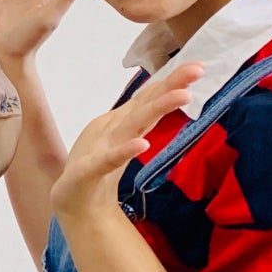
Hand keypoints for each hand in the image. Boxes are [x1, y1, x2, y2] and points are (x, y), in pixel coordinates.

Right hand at [49, 63, 203, 223]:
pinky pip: (109, 160)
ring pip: (132, 125)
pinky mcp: (89, 172)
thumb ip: (139, 120)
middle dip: (170, 86)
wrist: (73, 205)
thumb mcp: (121, 141)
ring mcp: (101, 149)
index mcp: (122, 124)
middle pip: (145, 105)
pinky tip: (142, 145)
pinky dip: (124, 151)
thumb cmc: (96, 171)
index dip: (171, 82)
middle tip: (196, 69)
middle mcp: (113, 131)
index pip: (149, 99)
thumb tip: (163, 98)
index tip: (198, 66)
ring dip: (157, 108)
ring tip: (184, 96)